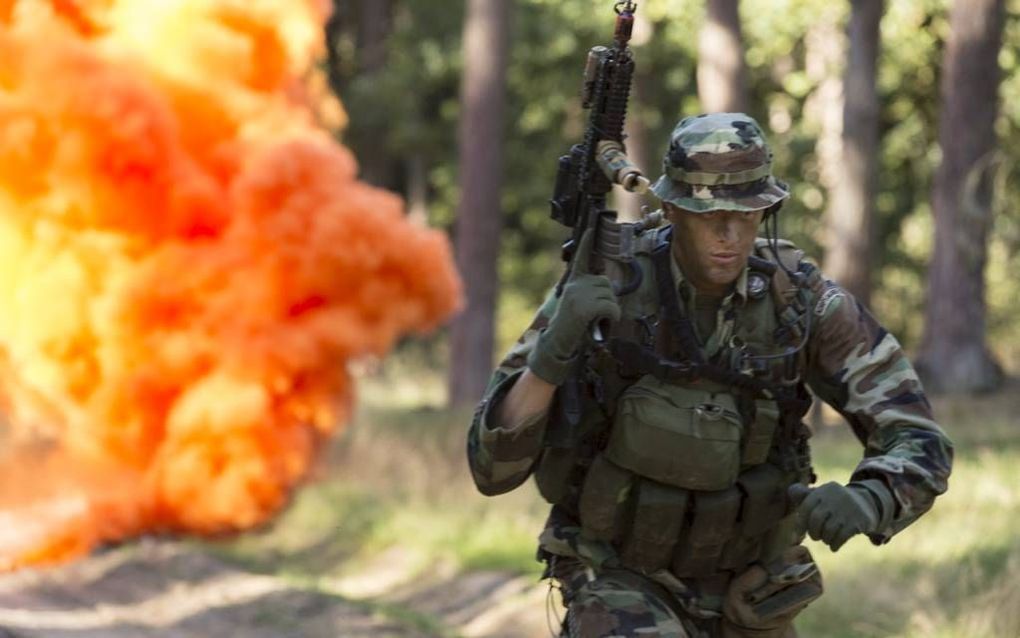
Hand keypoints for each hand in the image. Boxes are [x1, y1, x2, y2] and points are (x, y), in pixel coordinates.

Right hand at [526, 229, 620, 384]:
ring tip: (600, 320)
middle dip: (608, 298)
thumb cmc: (570, 326)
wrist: (557, 342)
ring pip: (610, 295)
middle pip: (606, 282)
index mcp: (573, 283)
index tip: (590, 228)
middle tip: (601, 313)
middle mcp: (575, 285)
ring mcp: (579, 295)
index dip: (586, 243)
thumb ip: (588, 293)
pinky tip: (605, 323)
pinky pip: (611, 307)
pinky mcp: (584, 307)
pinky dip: (613, 316)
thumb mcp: (576, 304)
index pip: (581, 259)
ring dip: (611, 309)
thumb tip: (607, 288)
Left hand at [788, 482, 879, 551]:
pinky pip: (842, 536)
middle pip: (816, 519)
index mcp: (824, 490)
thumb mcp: (821, 495)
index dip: (801, 522)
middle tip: (815, 537)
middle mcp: (836, 497)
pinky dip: (835, 544)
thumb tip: (791, 492)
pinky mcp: (859, 520)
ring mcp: (849, 508)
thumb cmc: (834, 502)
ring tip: (826, 539)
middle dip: (813, 532)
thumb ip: (804, 494)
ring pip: (829, 530)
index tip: (799, 532)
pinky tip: (834, 546)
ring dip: (825, 539)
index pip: (806, 507)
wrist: (866, 504)